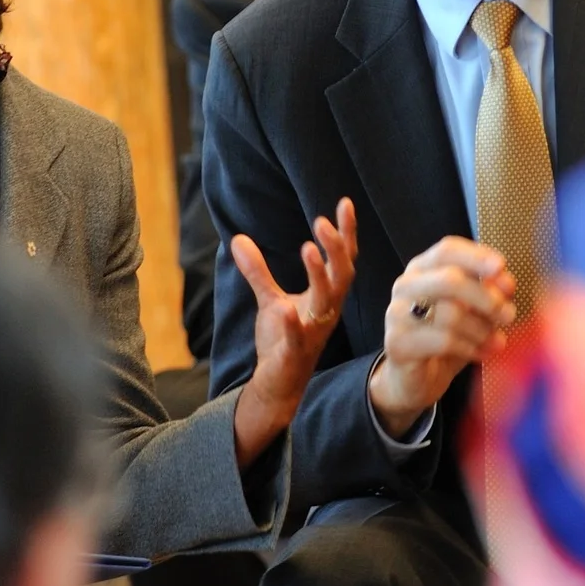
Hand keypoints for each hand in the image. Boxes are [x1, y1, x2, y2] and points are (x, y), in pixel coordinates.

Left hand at [230, 199, 358, 466]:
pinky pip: (297, 336)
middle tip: (323, 222)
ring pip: (326, 300)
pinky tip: (285, 309)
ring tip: (309, 249)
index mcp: (326, 297)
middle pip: (342, 275)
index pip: (343, 260)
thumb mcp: (269, 299)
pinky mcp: (294, 351)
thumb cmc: (283, 339)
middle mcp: (327, 311)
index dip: (346, 233)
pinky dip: (291, 323)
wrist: (278, 382)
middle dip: (337, 248)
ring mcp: (313, 331)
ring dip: (320, 275)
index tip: (345, 203)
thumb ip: (257, 270)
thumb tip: (238, 239)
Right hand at [367, 237, 517, 439]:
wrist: (415, 380)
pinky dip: (470, 348)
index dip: (476, 256)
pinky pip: (444, 341)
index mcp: (422, 269)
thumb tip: (505, 281)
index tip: (502, 267)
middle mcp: (406, 286)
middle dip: (486, 297)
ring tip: (497, 341)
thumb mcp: (471, 311)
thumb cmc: (446, 338)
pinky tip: (481, 354)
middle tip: (508, 315)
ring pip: (450, 313)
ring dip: (482, 329)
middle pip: (451, 279)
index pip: (447, 250)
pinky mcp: (398, 343)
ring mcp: (397, 314)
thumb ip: (487, 291)